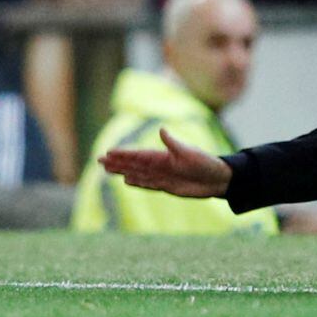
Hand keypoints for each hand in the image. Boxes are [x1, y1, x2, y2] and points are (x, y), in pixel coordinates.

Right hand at [99, 128, 232, 197]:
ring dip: (122, 171)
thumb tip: (161, 130)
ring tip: (107, 170)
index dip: (123, 154)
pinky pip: (148, 184)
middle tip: (98, 160)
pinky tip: (126, 181)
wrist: (218, 179)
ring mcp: (163, 176)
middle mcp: (161, 165)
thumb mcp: (189, 153)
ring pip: (137, 173)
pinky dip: (137, 182)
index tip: (108, 152)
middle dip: (117, 162)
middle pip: (133, 164)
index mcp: (164, 156)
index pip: (138, 155)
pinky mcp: (167, 186)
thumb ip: (173, 144)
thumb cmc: (206, 163)